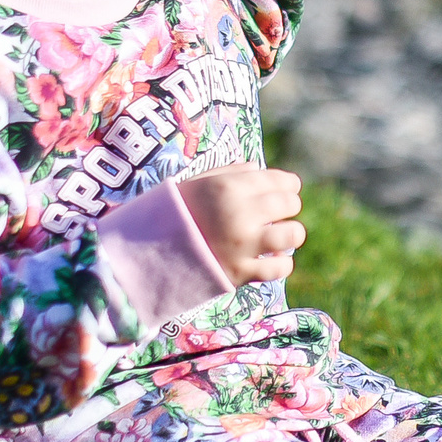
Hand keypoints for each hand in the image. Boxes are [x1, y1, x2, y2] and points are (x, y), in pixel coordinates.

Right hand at [176, 165, 305, 284]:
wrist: (148, 252)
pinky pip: (281, 267)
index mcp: (229, 187)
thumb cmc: (175, 212)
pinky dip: (281, 263)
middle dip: (289, 206)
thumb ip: (231, 173)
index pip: (280, 180)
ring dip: (291, 234)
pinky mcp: (241, 272)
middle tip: (280, 213)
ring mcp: (243, 245)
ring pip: (292, 235)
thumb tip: (259, 168)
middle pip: (290, 205)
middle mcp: (240, 214)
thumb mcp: (197, 183)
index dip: (288, 184)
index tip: (288, 188)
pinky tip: (273, 258)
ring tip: (281, 236)